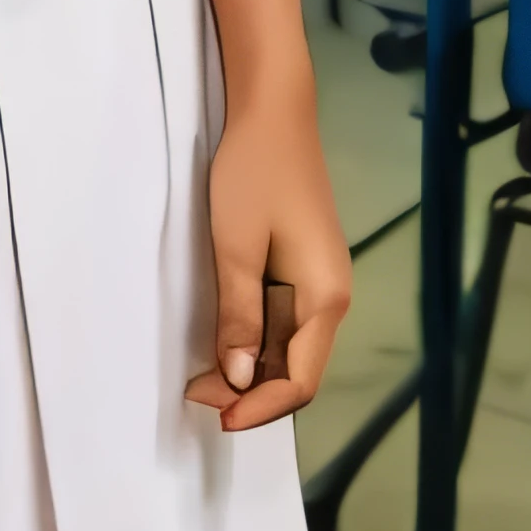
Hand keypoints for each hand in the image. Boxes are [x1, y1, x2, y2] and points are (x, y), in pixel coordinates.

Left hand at [186, 77, 349, 430]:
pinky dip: (256, 339)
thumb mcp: (236, 249)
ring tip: (204, 374)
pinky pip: (285, 320)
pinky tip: (226, 340)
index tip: (219, 418)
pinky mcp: (305, 265)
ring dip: (252, 368)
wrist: (274, 112)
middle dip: (253, 392)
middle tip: (197, 394)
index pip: (301, 380)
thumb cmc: (254, 176)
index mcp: (325, 299)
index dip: (262, 408)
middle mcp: (332, 297)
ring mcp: (321, 281)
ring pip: (291, 346)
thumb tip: (242, 380)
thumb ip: (239, 317)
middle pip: (298, 368)